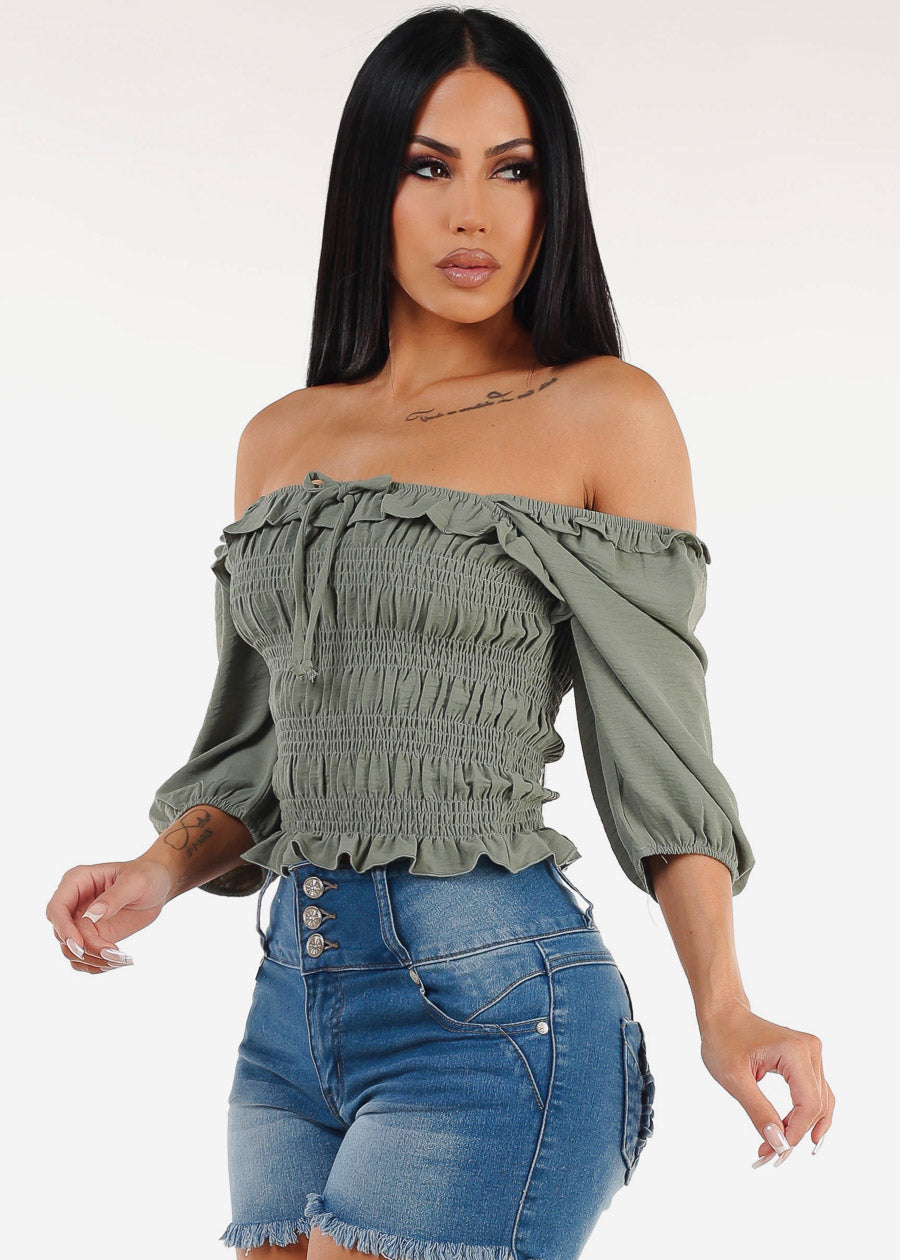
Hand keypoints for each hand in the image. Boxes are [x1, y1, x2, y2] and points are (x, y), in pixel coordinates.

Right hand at [46, 859, 176, 973]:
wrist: (157, 887)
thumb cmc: (146, 876)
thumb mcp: (135, 882)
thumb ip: (113, 898)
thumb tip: (92, 915)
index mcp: (77, 881)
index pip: (56, 909)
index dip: (63, 928)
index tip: (79, 945)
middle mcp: (73, 902)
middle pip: (62, 934)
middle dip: (85, 948)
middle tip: (113, 952)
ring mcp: (79, 921)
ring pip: (70, 950)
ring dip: (92, 960)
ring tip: (121, 958)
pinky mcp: (90, 937)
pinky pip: (82, 958)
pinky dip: (97, 965)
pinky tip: (117, 961)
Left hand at [698, 997, 833, 1165]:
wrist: (723, 1014)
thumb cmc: (723, 1039)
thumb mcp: (734, 1079)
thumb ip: (758, 1111)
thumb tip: (778, 1144)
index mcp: (795, 1051)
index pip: (808, 1104)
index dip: (794, 1132)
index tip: (773, 1152)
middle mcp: (810, 1050)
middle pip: (816, 1106)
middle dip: (795, 1135)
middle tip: (770, 1156)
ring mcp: (812, 1053)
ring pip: (820, 1103)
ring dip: (802, 1129)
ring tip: (778, 1150)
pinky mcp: (807, 1060)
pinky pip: (814, 1094)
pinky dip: (803, 1116)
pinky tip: (791, 1134)